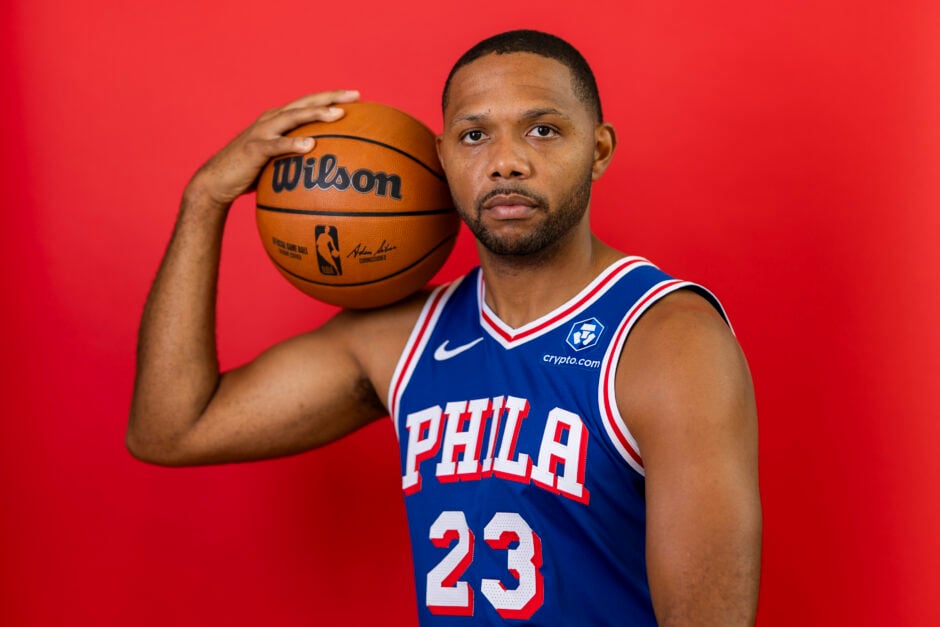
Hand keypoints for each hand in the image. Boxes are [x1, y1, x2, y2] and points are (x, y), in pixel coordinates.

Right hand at [186, 90, 360, 207]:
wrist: (216, 182)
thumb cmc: (251, 174)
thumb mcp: (277, 163)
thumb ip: (297, 160)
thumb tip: (327, 172)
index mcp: (278, 120)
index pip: (308, 104)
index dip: (330, 97)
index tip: (356, 96)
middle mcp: (270, 120)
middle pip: (304, 103)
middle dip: (330, 97)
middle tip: (355, 96)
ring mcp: (261, 132)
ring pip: (292, 118)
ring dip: (315, 114)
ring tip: (337, 114)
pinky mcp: (253, 149)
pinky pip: (275, 145)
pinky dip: (292, 143)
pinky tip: (309, 145)